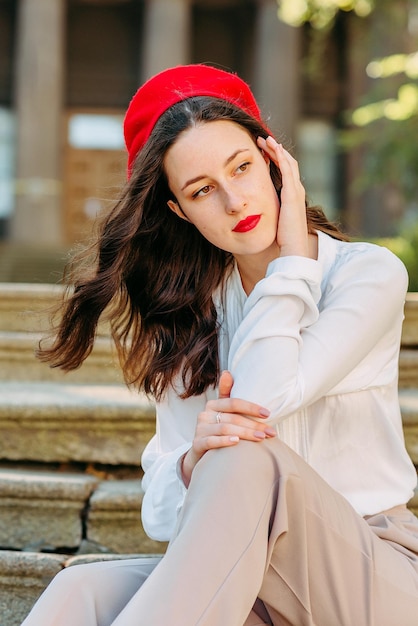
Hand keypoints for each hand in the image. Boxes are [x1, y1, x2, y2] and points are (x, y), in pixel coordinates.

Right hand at [181, 371, 275, 485]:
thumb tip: (227, 372)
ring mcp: (200, 429)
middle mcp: (204, 415)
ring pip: (225, 428)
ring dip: (245, 433)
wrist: (200, 454)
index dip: (251, 407)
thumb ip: (227, 394)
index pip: (233, 402)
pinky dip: (224, 441)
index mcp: (213, 405)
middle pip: (233, 418)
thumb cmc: (217, 430)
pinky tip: (236, 443)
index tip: (267, 414)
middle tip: (270, 432)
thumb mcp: (223, 413)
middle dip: (253, 425)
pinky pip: (211, 441)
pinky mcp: (197, 444)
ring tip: (261, 438)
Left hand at [257, 136, 308, 257]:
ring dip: (276, 149)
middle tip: (262, 140)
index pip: (285, 171)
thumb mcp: (274, 220)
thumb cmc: (283, 239)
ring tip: (265, 139)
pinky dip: (281, 156)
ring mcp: (296, 191)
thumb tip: (255, 210)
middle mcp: (297, 191)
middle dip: (275, 150)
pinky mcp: (292, 194)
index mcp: (292, 196)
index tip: (263, 151)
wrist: (292, 249)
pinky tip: (273, 147)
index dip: (275, 159)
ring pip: (287, 162)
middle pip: (287, 162)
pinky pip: (287, 169)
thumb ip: (269, 211)